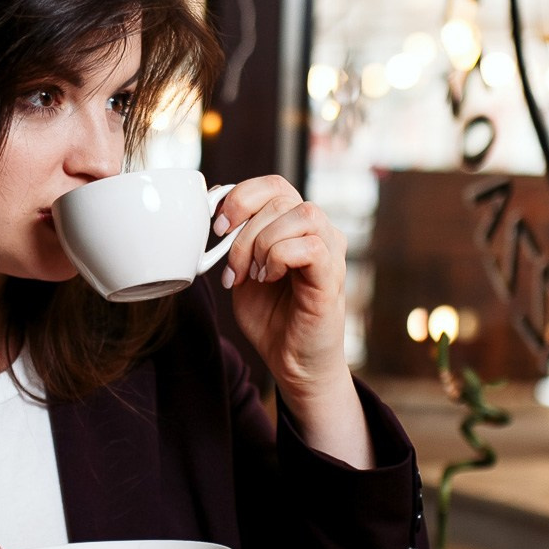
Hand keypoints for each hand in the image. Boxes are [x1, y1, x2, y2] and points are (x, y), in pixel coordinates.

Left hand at [214, 175, 373, 467]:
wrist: (292, 363)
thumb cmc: (271, 318)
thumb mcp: (241, 271)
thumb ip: (233, 239)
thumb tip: (215, 200)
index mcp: (295, 225)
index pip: (273, 185)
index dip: (241, 197)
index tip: (217, 228)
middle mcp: (319, 231)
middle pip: (281, 196)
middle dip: (243, 231)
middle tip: (231, 268)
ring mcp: (330, 251)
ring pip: (300, 215)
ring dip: (262, 243)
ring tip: (252, 276)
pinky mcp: (333, 276)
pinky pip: (309, 246)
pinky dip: (278, 258)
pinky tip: (267, 279)